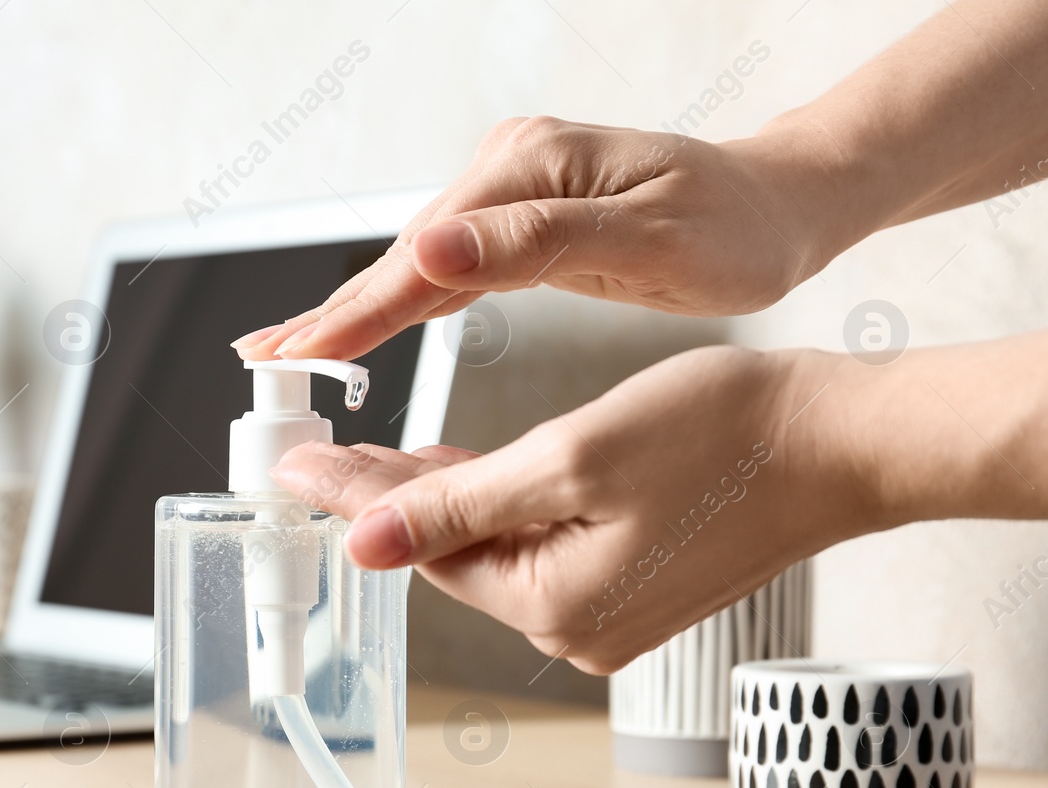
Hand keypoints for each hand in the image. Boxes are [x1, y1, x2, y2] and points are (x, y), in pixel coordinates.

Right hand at [232, 119, 842, 363]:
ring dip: (356, 309)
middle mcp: (510, 169)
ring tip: (295, 350)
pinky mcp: (525, 215)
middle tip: (262, 359)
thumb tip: (431, 246)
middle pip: (403, 255)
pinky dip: (404, 299)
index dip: (356, 313)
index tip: (297, 356)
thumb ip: (537, 243)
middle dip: (332, 311)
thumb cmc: (736, 227)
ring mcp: (514, 190)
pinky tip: (370, 321)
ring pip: (418, 262)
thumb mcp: (648, 241)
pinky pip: (450, 265)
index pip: (423, 257)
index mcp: (529, 170)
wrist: (785, 203)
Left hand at [269, 345, 862, 672]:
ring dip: (443, 499)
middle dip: (390, 499)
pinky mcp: (634, 589)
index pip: (421, 548)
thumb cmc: (723, 436)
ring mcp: (608, 617)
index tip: (294, 463)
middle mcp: (575, 630)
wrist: (841, 443)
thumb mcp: (569, 459)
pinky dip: (502, 508)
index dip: (354, 497)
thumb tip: (362, 543)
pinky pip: (542, 549)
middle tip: (324, 447)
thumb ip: (457, 504)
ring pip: (496, 549)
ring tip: (379, 452)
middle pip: (453, 555)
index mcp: (553, 607)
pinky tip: (468, 472)